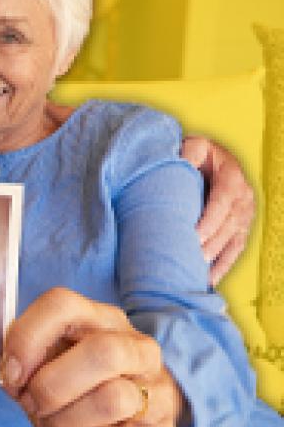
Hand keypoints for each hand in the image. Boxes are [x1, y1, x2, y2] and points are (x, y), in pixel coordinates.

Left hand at [0, 288, 183, 426]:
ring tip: (53, 424)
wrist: (124, 419)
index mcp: (100, 318)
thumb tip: (10, 368)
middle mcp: (135, 345)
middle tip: (32, 403)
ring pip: (112, 399)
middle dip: (52, 385)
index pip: (62, 304)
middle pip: (101, 351)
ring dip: (67, 420)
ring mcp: (157, 387)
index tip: (12, 373)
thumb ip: (28, 355)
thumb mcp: (50, 361)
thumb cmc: (74, 384)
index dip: (28, 337)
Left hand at [180, 136, 254, 284]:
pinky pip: (234, 251)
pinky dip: (222, 267)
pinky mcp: (241, 229)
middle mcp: (243, 200)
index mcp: (232, 180)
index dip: (209, 222)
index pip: (221, 204)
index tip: (194, 237)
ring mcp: (245, 217)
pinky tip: (207, 281)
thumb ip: (190, 153)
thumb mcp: (196, 146)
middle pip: (227, 227)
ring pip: (232, 242)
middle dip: (209, 245)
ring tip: (196, 274)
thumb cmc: (200, 153)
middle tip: (189, 260)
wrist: (214, 157)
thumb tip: (181, 163)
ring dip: (215, 260)